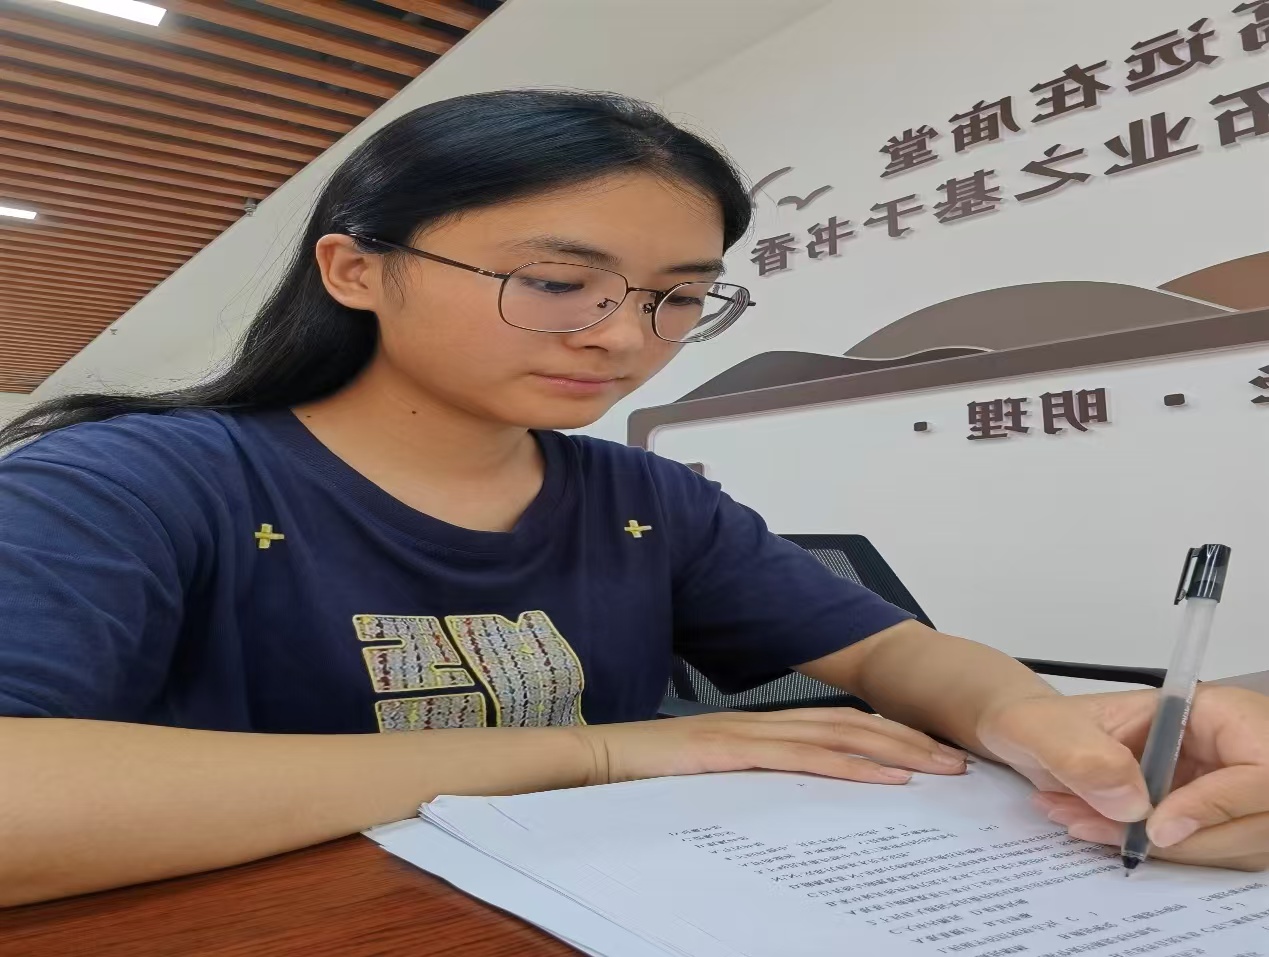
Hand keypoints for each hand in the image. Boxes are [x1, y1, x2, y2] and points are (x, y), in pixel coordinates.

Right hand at [573, 708, 966, 787]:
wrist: (596, 760)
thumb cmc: (643, 774)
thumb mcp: (706, 777)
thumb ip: (744, 779)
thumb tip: (780, 799)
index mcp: (757, 729)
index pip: (835, 727)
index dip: (885, 737)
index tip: (926, 753)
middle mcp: (762, 724)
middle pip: (850, 727)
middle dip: (908, 742)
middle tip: (956, 760)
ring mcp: (750, 735)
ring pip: (839, 738)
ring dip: (895, 752)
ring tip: (939, 768)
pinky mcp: (735, 752)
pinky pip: (804, 759)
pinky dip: (851, 767)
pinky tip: (885, 778)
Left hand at [976, 685, 1268, 870]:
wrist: (1023, 736)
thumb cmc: (1037, 719)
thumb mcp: (1044, 730)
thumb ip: (1084, 757)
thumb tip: (1136, 806)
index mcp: (1208, 712)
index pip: (1258, 768)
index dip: (1218, 804)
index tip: (1157, 827)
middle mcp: (1224, 750)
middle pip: (1252, 818)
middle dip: (1184, 839)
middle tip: (1113, 835)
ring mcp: (1218, 787)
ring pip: (1231, 843)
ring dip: (1165, 851)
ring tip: (1088, 825)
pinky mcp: (1199, 817)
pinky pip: (1200, 851)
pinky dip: (1155, 855)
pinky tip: (1100, 832)